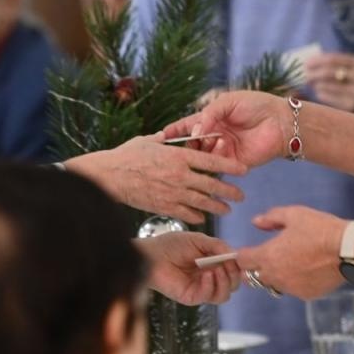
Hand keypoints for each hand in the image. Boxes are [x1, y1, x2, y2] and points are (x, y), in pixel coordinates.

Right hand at [66, 134, 246, 224]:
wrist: (110, 176)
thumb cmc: (126, 156)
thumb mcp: (147, 142)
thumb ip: (161, 140)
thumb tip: (165, 135)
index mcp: (178, 156)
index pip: (211, 160)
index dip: (229, 165)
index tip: (243, 169)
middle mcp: (180, 175)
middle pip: (212, 184)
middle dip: (229, 190)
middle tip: (241, 195)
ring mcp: (173, 193)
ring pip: (203, 202)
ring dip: (217, 206)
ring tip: (227, 210)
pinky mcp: (164, 207)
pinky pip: (186, 213)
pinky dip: (196, 216)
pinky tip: (203, 218)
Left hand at [139, 231, 241, 304]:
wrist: (151, 254)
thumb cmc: (171, 245)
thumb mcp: (199, 240)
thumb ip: (218, 246)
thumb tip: (235, 254)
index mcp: (212, 265)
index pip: (233, 271)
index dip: (238, 266)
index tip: (239, 258)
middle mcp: (208, 279)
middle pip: (232, 286)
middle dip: (234, 275)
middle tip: (228, 265)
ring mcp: (200, 289)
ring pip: (223, 296)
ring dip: (225, 282)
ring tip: (217, 270)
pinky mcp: (190, 297)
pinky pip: (207, 297)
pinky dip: (211, 286)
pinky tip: (207, 275)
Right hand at [161, 90, 288, 169]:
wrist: (281, 121)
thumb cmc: (256, 105)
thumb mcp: (228, 102)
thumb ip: (209, 114)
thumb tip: (195, 132)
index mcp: (211, 118)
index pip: (187, 126)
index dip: (174, 131)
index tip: (160, 137)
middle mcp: (215, 135)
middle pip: (192, 144)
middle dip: (188, 144)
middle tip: (188, 142)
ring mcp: (223, 150)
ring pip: (203, 156)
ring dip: (203, 151)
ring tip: (211, 141)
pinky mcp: (234, 162)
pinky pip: (218, 165)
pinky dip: (216, 159)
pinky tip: (222, 148)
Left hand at [236, 205, 348, 299]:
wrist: (348, 250)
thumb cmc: (320, 229)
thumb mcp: (294, 214)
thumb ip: (271, 218)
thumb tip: (256, 222)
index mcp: (268, 255)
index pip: (242, 260)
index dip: (243, 254)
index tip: (249, 251)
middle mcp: (275, 276)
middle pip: (253, 277)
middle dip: (255, 268)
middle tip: (267, 257)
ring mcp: (291, 288)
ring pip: (273, 285)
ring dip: (276, 276)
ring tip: (291, 262)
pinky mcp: (306, 295)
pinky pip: (293, 290)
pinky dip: (295, 282)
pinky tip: (307, 270)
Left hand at [303, 52, 353, 115]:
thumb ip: (338, 64)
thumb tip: (309, 61)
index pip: (334, 59)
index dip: (318, 60)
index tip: (306, 62)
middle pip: (330, 72)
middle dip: (314, 72)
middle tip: (304, 75)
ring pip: (328, 86)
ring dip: (315, 84)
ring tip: (310, 83)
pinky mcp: (353, 107)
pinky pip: (330, 98)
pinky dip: (321, 94)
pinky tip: (319, 93)